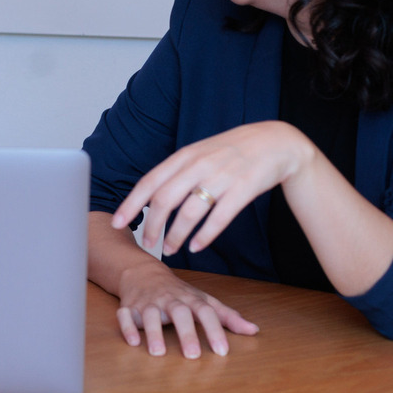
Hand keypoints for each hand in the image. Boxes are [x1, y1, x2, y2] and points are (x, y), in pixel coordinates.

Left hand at [112, 121, 315, 256]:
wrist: (275, 142)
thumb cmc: (231, 151)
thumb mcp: (199, 153)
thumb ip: (176, 171)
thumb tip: (149, 195)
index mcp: (184, 156)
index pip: (149, 182)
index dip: (131, 204)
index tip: (117, 223)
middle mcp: (199, 165)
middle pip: (164, 200)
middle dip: (152, 225)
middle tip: (147, 244)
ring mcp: (221, 176)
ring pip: (189, 212)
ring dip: (175, 235)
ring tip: (169, 249)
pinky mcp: (243, 189)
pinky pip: (219, 217)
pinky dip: (204, 235)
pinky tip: (196, 247)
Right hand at [116, 261, 257, 357]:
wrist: (141, 271)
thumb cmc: (178, 292)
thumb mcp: (203, 300)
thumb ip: (227, 316)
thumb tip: (254, 330)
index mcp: (190, 299)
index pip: (206, 312)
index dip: (215, 330)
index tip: (222, 351)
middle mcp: (170, 300)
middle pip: (179, 312)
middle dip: (186, 332)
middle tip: (193, 355)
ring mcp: (148, 303)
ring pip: (150, 314)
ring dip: (154, 332)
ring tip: (158, 353)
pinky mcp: (129, 307)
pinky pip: (125, 315)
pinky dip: (127, 327)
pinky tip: (133, 342)